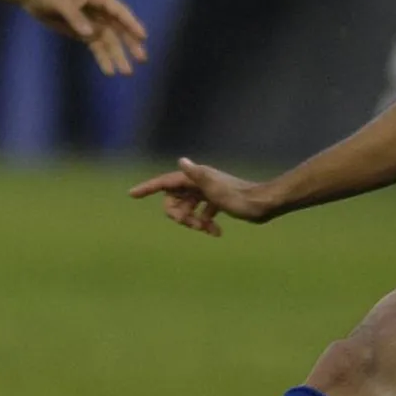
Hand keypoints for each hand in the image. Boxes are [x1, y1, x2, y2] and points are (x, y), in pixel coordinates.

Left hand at [19, 0, 148, 76]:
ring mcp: (94, 23)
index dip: (131, 23)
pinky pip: (97, 47)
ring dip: (118, 56)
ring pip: (110, 41)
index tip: (142, 36)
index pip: (118, 11)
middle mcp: (100, 10)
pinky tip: (109, 71)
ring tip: (126, 73)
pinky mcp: (84, 33)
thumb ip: (75, 17)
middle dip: (131, 44)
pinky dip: (103, 58)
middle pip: (119, 29)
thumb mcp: (60, 2)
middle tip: (142, 59)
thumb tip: (90, 34)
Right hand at [128, 157, 271, 236]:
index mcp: (195, 177)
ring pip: (187, 208)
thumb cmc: (240, 198)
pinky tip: (216, 233)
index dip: (148, 188)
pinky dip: (204, 224)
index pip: (165, 182)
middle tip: (191, 224)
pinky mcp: (216, 202)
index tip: (132, 194)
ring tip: (207, 230)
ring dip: (192, 222)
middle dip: (178, 215)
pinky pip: (201, 214)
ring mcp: (207, 193)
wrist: (263, 205)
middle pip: (174, 200)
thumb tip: (182, 162)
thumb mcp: (216, 189)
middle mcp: (199, 182)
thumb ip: (198, 176)